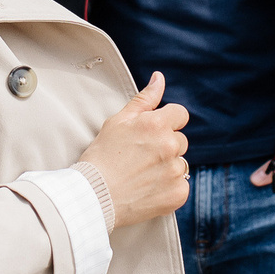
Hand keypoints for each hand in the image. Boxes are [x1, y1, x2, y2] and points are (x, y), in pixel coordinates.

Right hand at [79, 72, 189, 228]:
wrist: (93, 196)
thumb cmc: (102, 156)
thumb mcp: (118, 121)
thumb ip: (144, 99)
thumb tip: (159, 77)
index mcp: (157, 124)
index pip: (180, 114)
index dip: (167, 122)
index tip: (152, 134)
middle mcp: (170, 146)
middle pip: (180, 140)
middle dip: (165, 145)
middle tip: (140, 157)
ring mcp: (175, 171)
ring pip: (180, 163)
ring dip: (167, 166)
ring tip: (142, 174)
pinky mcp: (178, 193)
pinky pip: (181, 185)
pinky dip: (169, 187)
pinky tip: (148, 189)